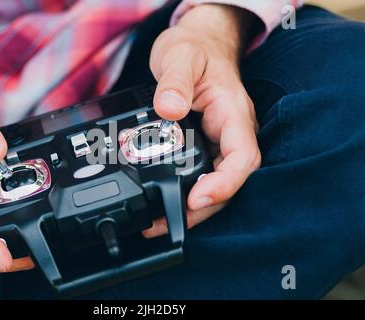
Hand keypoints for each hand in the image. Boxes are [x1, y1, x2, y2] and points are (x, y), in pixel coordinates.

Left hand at [144, 5, 260, 236]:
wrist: (195, 45)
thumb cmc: (194, 48)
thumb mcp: (180, 56)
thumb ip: (174, 81)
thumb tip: (169, 109)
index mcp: (233, 112)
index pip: (243, 156)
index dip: (225, 183)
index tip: (198, 198)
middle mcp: (231, 132)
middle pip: (230, 181)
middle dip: (203, 207)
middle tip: (169, 221)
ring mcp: (218, 141)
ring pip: (215, 183)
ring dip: (193, 207)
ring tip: (161, 221)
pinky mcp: (205, 145)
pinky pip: (201, 175)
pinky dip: (185, 193)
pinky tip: (165, 202)